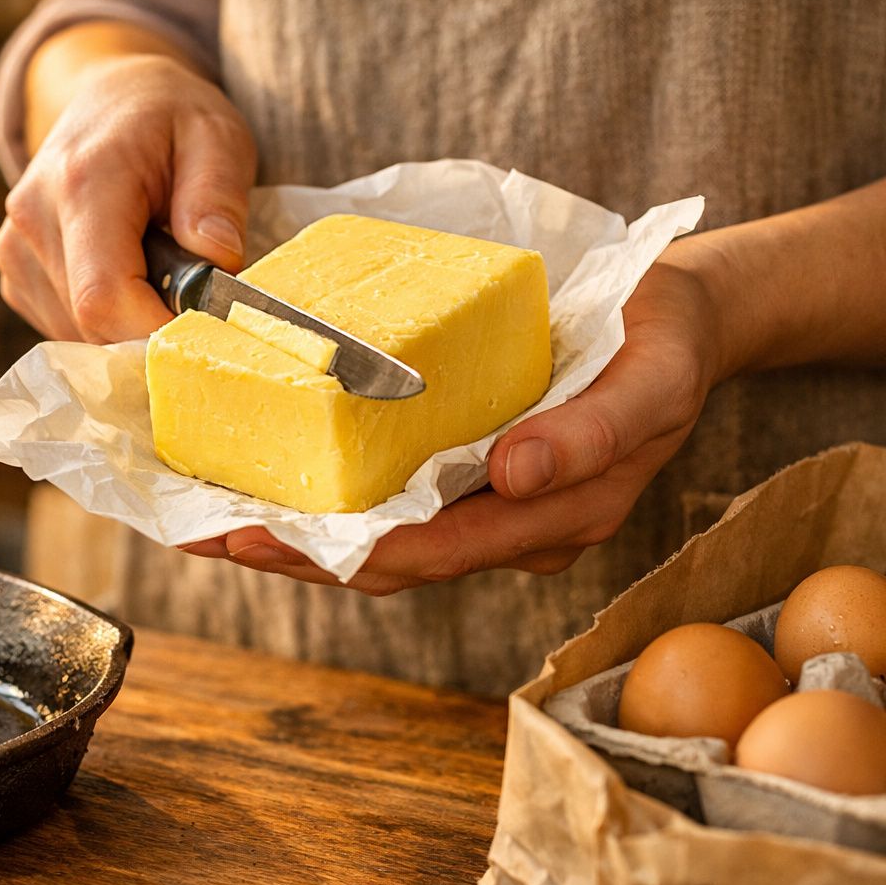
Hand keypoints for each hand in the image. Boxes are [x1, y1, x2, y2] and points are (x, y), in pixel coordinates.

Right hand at [0, 53, 256, 342]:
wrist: (110, 99)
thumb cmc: (170, 119)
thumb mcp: (216, 135)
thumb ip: (217, 196)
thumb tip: (219, 260)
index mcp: (83, 182)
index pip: (104, 298)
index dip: (157, 331)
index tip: (205, 327)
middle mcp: (33, 218)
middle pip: (92, 323)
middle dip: (151, 325)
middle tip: (192, 289)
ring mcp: (15, 249)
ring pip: (78, 333)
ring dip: (128, 321)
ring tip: (157, 266)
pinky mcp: (15, 273)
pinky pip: (64, 327)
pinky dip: (105, 319)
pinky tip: (126, 272)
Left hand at [183, 253, 727, 593]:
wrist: (679, 323)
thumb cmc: (663, 345)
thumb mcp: (652, 382)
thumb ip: (592, 434)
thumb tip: (514, 475)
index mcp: (553, 518)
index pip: (430, 554)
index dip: (341, 555)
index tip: (262, 539)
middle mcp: (510, 527)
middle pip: (387, 561)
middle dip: (295, 554)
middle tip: (207, 535)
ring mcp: (488, 508)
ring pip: (380, 540)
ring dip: (298, 535)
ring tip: (213, 520)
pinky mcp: (469, 476)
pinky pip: (389, 501)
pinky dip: (328, 498)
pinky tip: (272, 479)